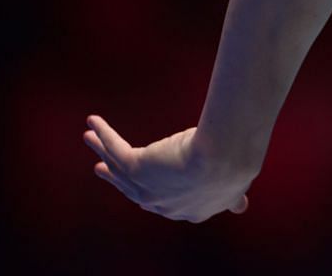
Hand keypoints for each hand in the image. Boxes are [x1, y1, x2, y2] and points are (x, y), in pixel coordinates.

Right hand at [83, 115, 254, 222]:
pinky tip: (94, 122)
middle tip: (101, 169)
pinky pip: (115, 148)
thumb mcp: (232, 188)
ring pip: (118, 165)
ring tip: (89, 138)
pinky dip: (103, 134)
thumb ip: (232, 198)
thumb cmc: (234, 167)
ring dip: (102, 150)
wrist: (224, 160)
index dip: (148, 193)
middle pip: (131, 187)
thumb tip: (241, 206)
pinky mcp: (137, 165)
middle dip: (116, 176)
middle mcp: (161, 203)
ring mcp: (146, 186)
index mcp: (186, 210)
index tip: (140, 190)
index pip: (161, 202)